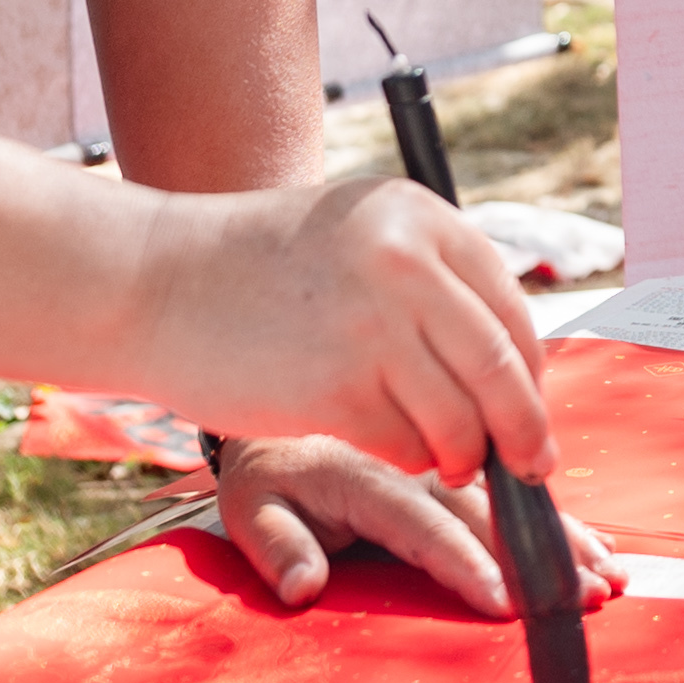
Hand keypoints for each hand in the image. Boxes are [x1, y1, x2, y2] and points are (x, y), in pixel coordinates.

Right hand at [123, 170, 559, 483]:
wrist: (150, 281)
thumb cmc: (252, 268)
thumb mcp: (356, 235)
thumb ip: (428, 279)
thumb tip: (513, 366)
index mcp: (420, 216)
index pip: (510, 309)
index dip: (529, 373)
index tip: (531, 411)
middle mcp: (407, 263)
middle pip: (505, 370)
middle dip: (525, 431)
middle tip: (533, 466)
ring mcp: (373, 326)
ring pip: (462, 419)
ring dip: (463, 454)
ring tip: (449, 460)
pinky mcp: (337, 390)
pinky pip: (407, 446)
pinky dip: (408, 459)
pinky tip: (390, 449)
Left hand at [211, 431, 631, 618]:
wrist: (281, 408)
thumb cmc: (271, 476)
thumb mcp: (251, 510)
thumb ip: (276, 548)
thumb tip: (303, 587)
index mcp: (367, 476)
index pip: (422, 527)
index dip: (464, 564)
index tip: (503, 602)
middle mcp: (418, 463)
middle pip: (486, 512)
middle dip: (539, 557)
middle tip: (584, 595)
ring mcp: (447, 460)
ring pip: (513, 500)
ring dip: (564, 538)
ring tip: (608, 575)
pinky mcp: (464, 463)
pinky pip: (516, 491)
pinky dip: (560, 520)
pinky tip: (601, 546)